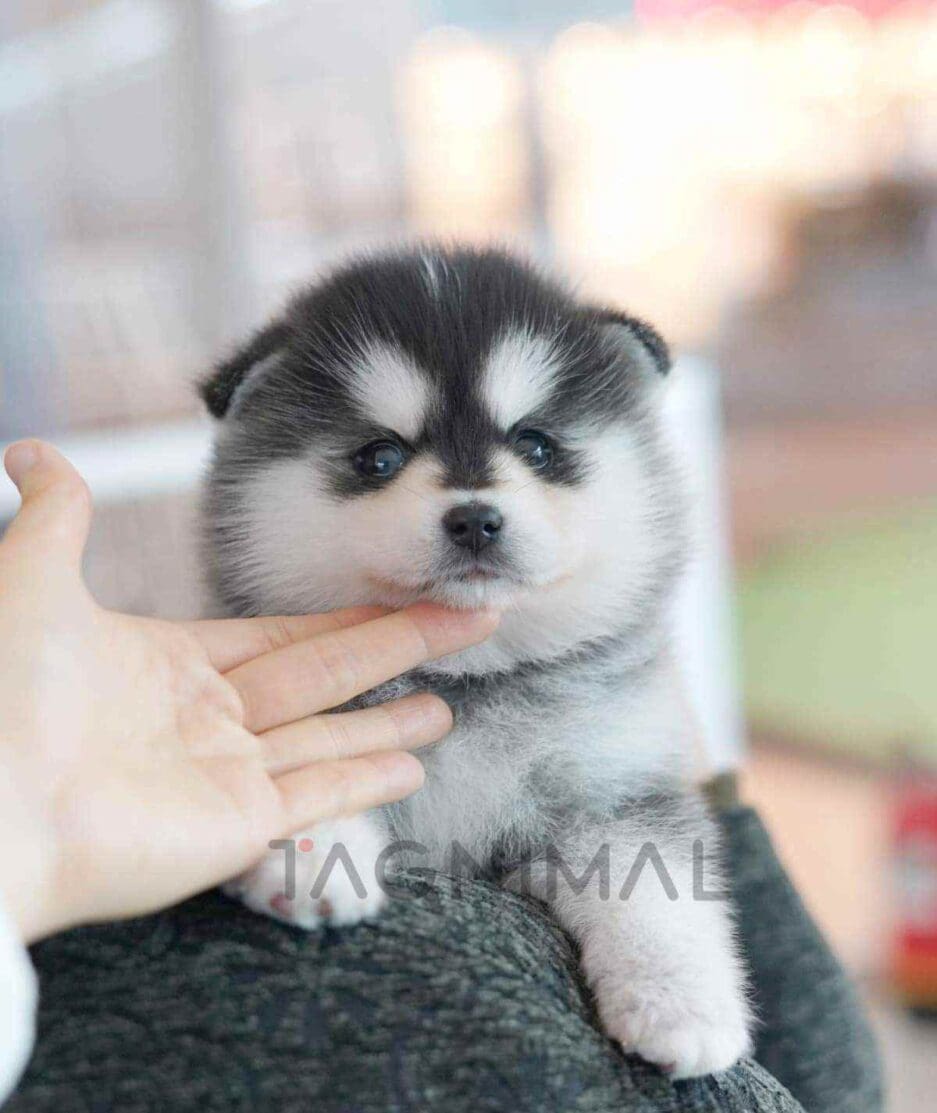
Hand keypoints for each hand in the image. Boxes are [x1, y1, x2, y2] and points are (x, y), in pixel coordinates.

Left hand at [0, 440, 496, 941]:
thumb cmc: (5, 697)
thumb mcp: (32, 583)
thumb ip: (55, 517)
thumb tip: (31, 450)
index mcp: (171, 664)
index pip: (281, 634)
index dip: (345, 615)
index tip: (399, 595)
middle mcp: (208, 720)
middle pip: (326, 674)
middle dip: (400, 645)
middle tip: (468, 619)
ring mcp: (225, 776)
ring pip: (331, 737)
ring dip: (391, 722)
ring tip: (448, 704)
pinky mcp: (236, 828)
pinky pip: (317, 797)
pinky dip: (366, 782)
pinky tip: (414, 768)